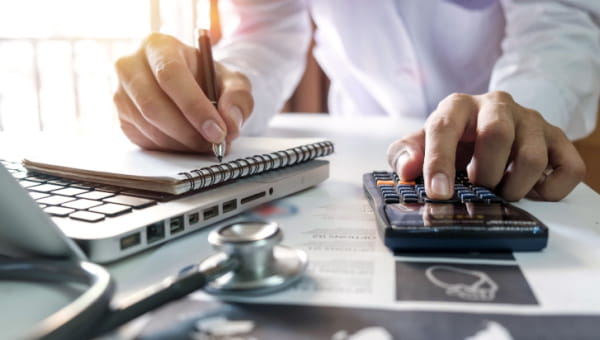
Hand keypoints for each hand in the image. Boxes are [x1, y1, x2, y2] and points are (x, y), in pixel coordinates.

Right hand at [113, 33, 252, 151]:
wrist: (192, 87)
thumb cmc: (210, 79)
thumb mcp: (232, 81)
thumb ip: (238, 98)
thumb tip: (230, 123)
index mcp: (158, 46)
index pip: (170, 75)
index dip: (194, 106)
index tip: (217, 131)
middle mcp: (131, 66)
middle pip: (153, 105)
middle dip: (188, 131)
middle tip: (214, 143)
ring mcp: (121, 94)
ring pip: (149, 127)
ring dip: (182, 143)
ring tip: (206, 143)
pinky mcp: (122, 119)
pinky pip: (145, 141)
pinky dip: (171, 148)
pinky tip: (188, 143)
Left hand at [387, 91, 585, 200]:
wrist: (489, 125)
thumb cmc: (453, 139)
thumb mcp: (421, 143)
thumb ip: (404, 154)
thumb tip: (407, 171)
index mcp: (458, 107)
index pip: (445, 129)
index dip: (439, 163)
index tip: (438, 192)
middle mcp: (497, 106)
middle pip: (497, 135)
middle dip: (484, 172)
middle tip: (478, 187)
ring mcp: (531, 120)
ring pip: (532, 157)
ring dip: (515, 187)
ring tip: (501, 191)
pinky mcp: (558, 138)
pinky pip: (568, 168)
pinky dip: (550, 190)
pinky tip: (531, 190)